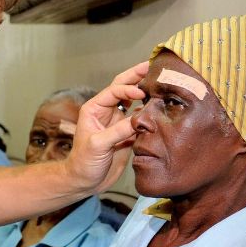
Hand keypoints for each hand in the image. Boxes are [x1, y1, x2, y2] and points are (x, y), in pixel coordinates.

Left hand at [67, 62, 148, 192]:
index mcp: (94, 109)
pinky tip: (160, 108)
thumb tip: (139, 119)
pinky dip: (149, 113)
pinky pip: (139, 119)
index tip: (142, 93)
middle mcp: (106, 111)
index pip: (114, 90)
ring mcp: (116, 122)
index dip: (129, 88)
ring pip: (133, 102)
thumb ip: (118, 131)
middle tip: (153, 65)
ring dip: (145, 92)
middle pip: (123, 88)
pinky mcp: (125, 134)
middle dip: (137, 76)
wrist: (85, 181)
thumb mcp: (98, 145)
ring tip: (161, 82)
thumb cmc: (84, 162)